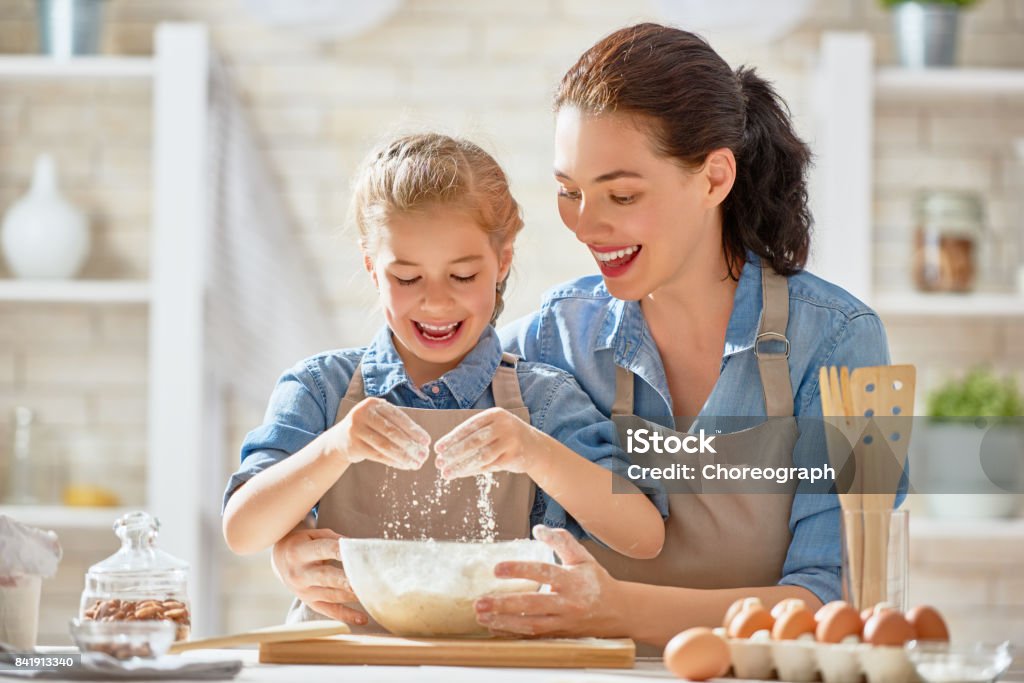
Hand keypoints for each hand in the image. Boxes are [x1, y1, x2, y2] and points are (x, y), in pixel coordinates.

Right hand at [271, 526, 367, 624]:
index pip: (322, 549)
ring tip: (371, 596)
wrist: (280, 561)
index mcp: (299, 552)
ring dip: (351, 596)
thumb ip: (335, 539)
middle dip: (345, 580)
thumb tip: (358, 546)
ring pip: (331, 595)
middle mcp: (300, 573)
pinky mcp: (310, 603)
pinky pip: (329, 611)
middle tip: (362, 582)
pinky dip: (347, 616)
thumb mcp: (314, 535)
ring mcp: (304, 591)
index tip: (356, 551)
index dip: (339, 550)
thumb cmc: (304, 543)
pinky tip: (363, 619)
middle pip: (325, 577)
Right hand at [333, 397, 429, 469]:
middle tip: (423, 456)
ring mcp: (356, 429)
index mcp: (373, 403)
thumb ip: (398, 425)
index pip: (398, 417)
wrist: (341, 438)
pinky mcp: (353, 445)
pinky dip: (393, 461)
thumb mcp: (380, 418)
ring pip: (385, 445)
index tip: (426, 441)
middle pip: (392, 432)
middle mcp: (363, 413)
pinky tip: (404, 465)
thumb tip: (423, 441)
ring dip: (403, 456)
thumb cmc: (369, 427)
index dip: (414, 430)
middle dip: (410, 445)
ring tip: (416, 463)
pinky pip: (377, 455)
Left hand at [434, 407, 539, 479]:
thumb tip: (445, 449)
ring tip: (446, 473)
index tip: (437, 449)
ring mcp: (510, 440)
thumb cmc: (507, 437)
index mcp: (494, 414)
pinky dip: (472, 471)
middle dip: (453, 453)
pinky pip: (488, 465)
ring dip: (461, 465)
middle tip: (438, 463)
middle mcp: (503, 425)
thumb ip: (474, 434)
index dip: (451, 438)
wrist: (536, 448)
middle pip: (473, 441)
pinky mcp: (514, 456)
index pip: (468, 426)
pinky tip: (460, 474)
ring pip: (480, 455)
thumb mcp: (494, 428)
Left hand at [474, 525, 623, 637]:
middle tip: (481, 601)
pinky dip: (513, 633)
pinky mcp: (560, 633)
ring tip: (481, 616)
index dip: (519, 570)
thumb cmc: (598, 582)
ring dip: (504, 621)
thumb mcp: (583, 557)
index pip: (543, 572)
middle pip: (533, 604)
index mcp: (573, 580)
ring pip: (531, 624)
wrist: (619, 612)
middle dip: (505, 604)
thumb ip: (561, 540)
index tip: (497, 569)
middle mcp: (568, 602)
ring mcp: (564, 621)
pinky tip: (495, 628)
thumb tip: (537, 528)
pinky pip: (534, 635)